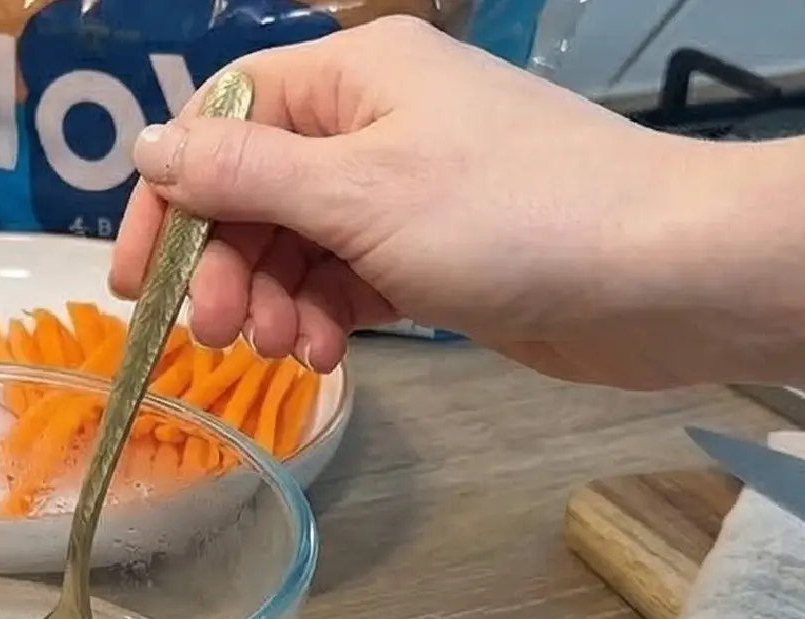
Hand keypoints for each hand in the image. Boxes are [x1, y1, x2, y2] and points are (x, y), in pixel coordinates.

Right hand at [108, 16, 737, 386]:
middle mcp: (376, 122)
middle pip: (257, 190)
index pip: (224, 122)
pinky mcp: (439, 255)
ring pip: (300, 243)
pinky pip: (351, 279)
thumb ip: (243, 176)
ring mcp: (410, 190)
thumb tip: (146, 148)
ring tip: (288, 352)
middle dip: (229, 263)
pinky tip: (327, 357)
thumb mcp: (358, 192)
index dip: (170, 199)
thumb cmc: (511, 215)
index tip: (139, 281)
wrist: (665, 277)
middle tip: (222, 336)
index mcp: (355, 75)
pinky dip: (329, 315)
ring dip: (277, 299)